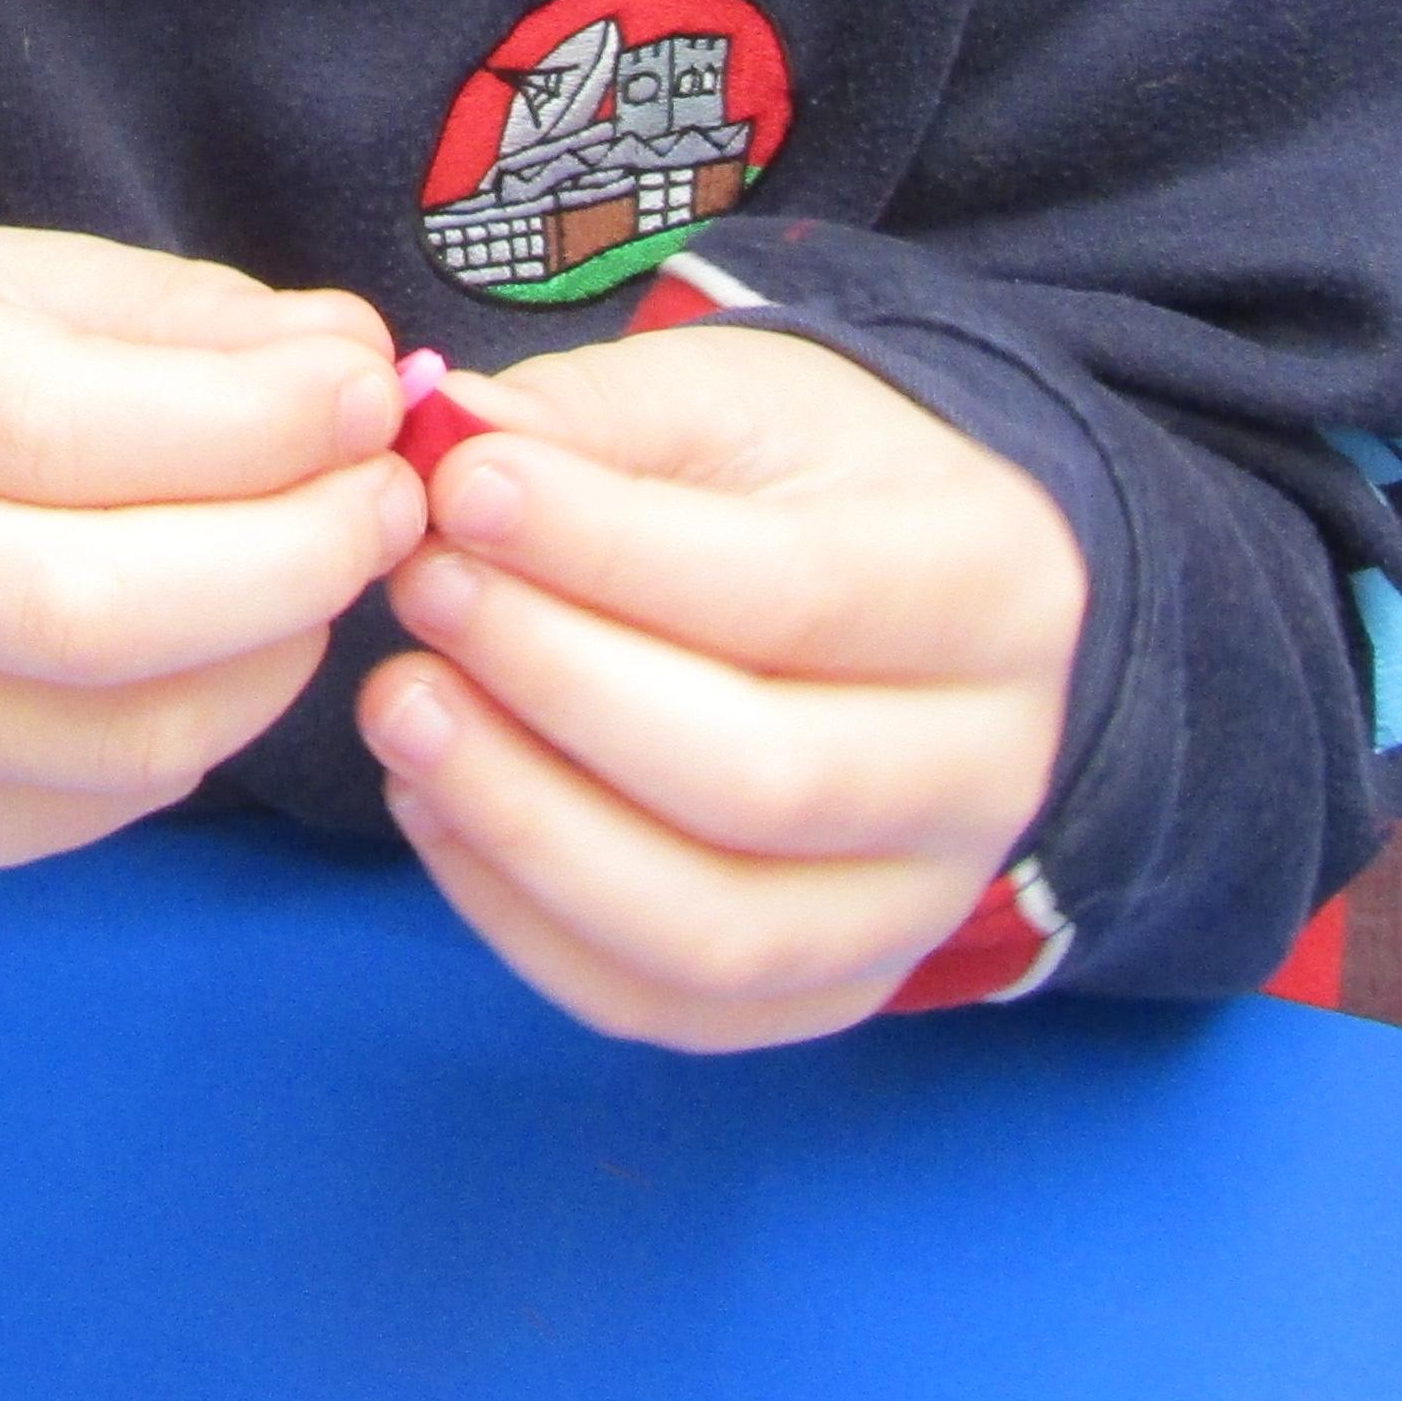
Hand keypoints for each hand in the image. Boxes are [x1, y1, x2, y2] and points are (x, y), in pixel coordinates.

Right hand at [0, 226, 425, 869]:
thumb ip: (179, 321)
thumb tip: (355, 364)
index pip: (57, 425)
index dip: (249, 422)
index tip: (370, 392)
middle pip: (92, 603)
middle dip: (295, 553)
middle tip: (393, 501)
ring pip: (118, 729)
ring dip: (279, 650)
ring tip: (331, 563)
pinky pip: (103, 800)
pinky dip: (211, 724)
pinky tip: (236, 644)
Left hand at [355, 323, 1080, 1049]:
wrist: (881, 593)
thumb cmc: (793, 481)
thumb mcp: (719, 395)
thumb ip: (590, 418)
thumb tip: (446, 445)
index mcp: (996, 585)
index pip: (794, 595)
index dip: (606, 550)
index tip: (460, 489)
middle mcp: (992, 771)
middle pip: (761, 779)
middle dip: (556, 684)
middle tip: (423, 591)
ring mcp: (920, 905)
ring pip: (713, 928)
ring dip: (523, 822)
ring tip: (405, 706)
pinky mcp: (829, 988)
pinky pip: (662, 1005)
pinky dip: (524, 918)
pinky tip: (438, 802)